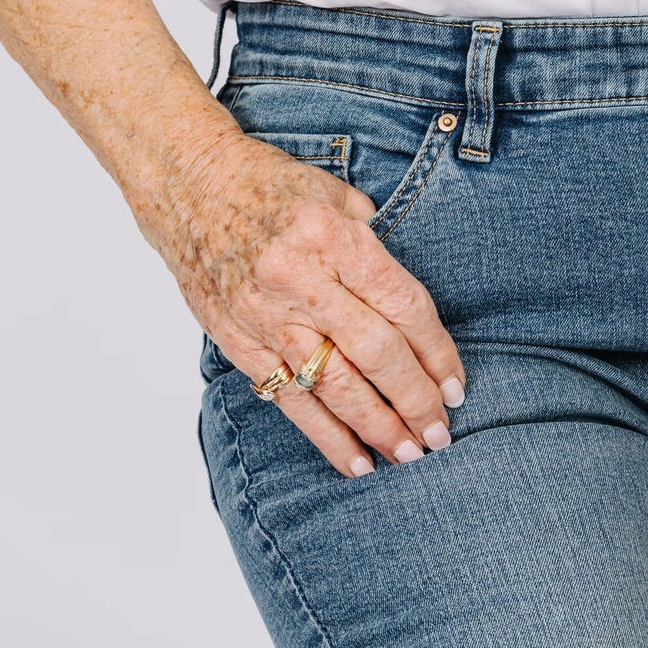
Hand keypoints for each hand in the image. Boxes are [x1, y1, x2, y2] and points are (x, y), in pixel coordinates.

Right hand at [167, 126, 466, 477]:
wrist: (191, 186)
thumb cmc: (270, 185)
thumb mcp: (334, 194)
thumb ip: (373, 245)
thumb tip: (408, 305)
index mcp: (332, 236)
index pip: (401, 305)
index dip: (435, 351)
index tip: (456, 385)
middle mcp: (300, 279)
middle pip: (374, 352)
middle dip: (414, 399)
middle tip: (441, 433)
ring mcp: (266, 316)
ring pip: (334, 386)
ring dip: (378, 427)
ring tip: (410, 456)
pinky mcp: (239, 343)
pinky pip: (289, 399)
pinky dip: (325, 436)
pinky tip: (355, 462)